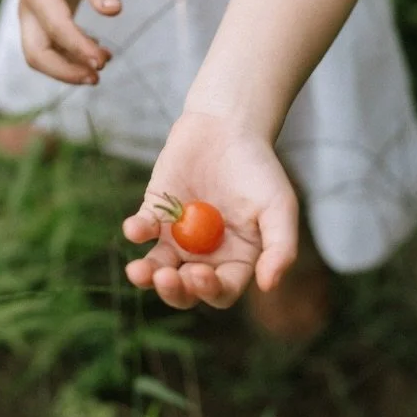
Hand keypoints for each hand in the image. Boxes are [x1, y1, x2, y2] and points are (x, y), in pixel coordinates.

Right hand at [18, 0, 121, 84]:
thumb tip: (113, 11)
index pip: (56, 30)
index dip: (78, 48)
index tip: (102, 61)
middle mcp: (28, 11)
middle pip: (36, 54)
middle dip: (64, 72)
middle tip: (97, 77)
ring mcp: (32, 20)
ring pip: (40, 56)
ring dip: (68, 69)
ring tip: (102, 66)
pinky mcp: (41, 25)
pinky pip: (50, 51)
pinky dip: (71, 58)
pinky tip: (98, 53)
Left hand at [123, 112, 299, 309]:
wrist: (229, 125)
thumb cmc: (259, 167)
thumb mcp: (279, 205)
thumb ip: (280, 247)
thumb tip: (268, 286)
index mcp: (236, 259)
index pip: (221, 291)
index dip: (209, 290)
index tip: (199, 273)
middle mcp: (205, 255)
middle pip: (185, 288)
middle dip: (173, 290)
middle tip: (166, 277)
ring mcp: (177, 236)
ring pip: (157, 267)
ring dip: (145, 275)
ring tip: (138, 270)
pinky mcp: (155, 212)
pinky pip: (142, 230)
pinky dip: (136, 232)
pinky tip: (137, 228)